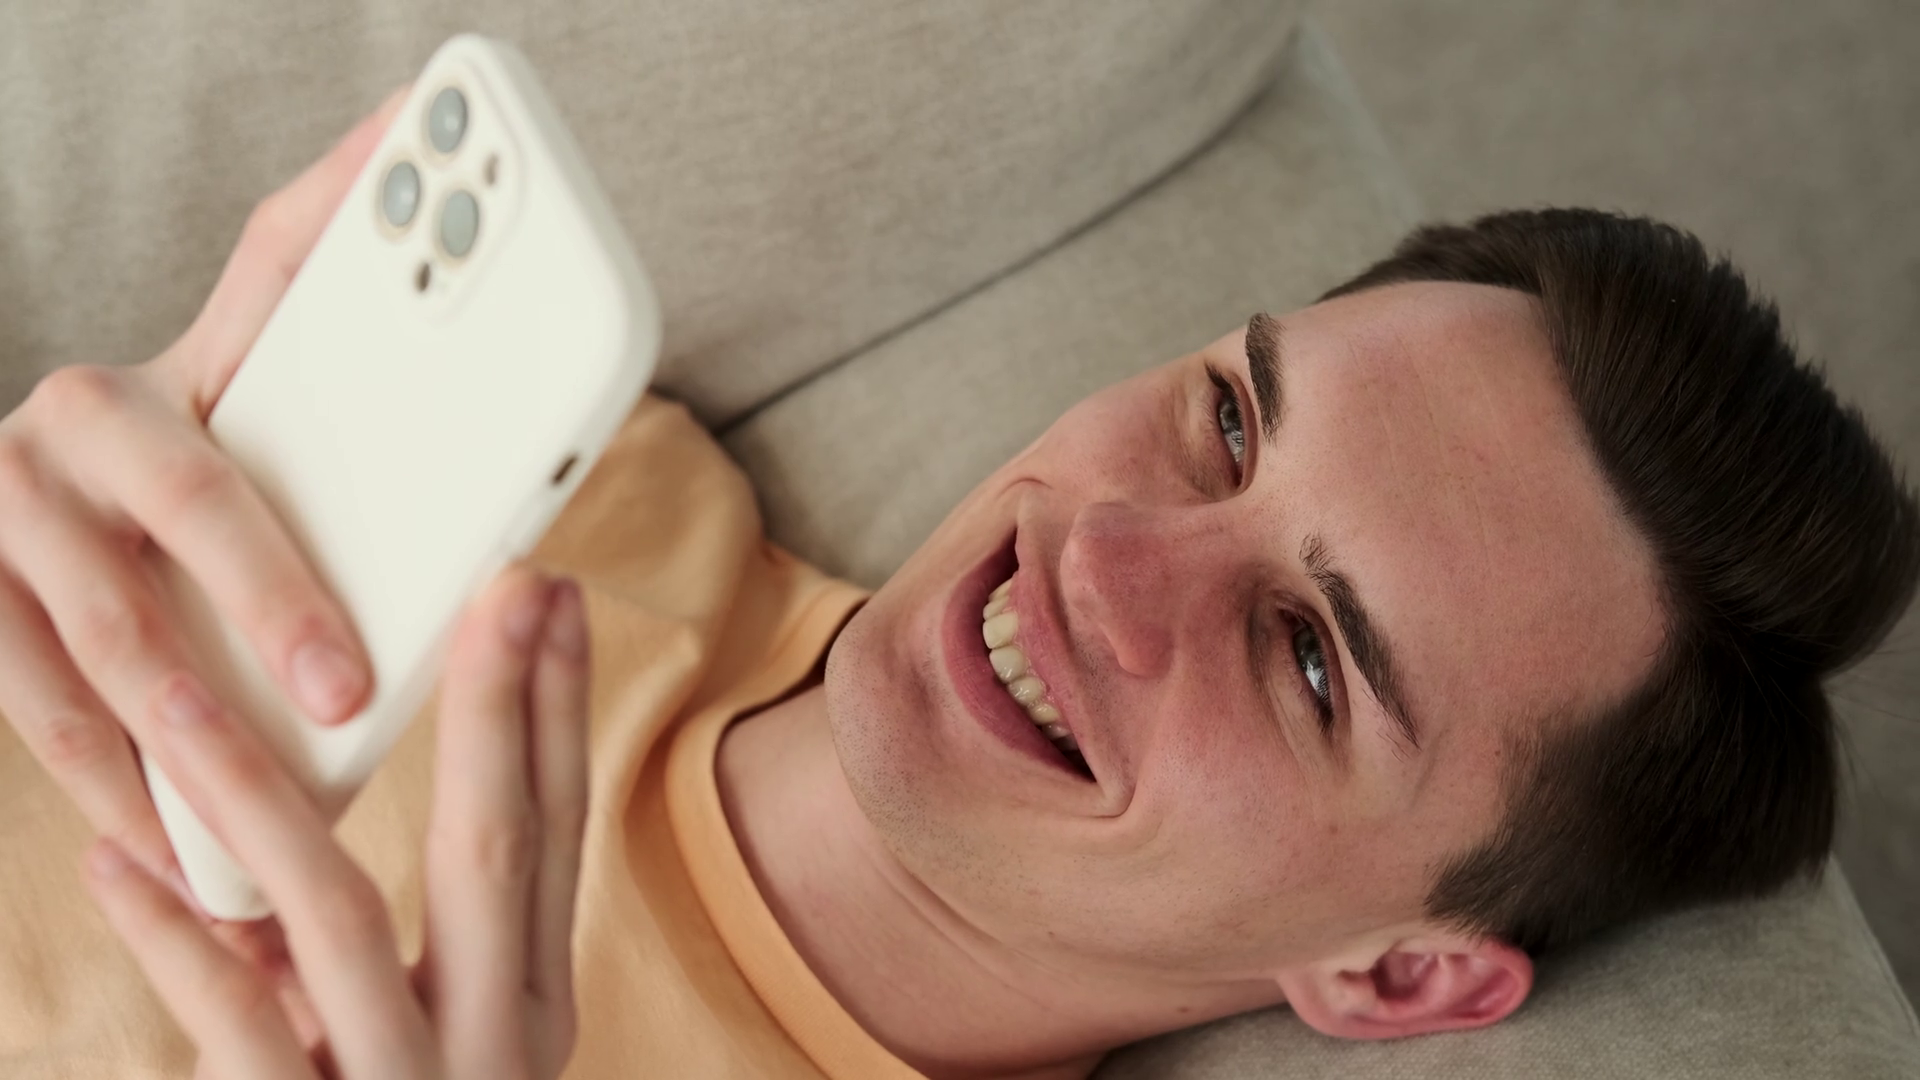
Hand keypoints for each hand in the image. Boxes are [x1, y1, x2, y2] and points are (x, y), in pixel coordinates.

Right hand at [0, 90, 405, 890]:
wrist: (50, 499)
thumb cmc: (212, 473)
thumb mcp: (272, 407)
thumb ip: (351, 369)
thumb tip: (436, 198)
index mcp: (190, 352)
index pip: (277, 297)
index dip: (357, 324)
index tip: (422, 451)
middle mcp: (80, 411)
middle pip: (193, 507)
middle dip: (272, 606)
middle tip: (342, 692)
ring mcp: (6, 503)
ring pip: (106, 631)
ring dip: (189, 735)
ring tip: (266, 816)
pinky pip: (36, 702)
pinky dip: (112, 782)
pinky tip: (171, 838)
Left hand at [81, 567, 590, 1079]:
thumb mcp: (401, 1049)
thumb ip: (352, 963)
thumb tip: (269, 868)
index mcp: (533, 1011)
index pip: (556, 832)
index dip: (558, 710)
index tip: (553, 599)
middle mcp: (494, 1047)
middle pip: (497, 847)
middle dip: (497, 703)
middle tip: (501, 584)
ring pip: (340, 910)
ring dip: (261, 789)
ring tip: (190, 697)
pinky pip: (232, 1015)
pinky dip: (170, 936)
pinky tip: (114, 866)